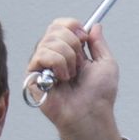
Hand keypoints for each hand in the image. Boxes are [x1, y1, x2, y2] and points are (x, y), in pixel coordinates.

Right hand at [26, 19, 125, 139]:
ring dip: (67, 58)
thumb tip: (94, 26)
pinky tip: (61, 80)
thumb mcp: (106, 63)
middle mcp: (53, 57)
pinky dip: (57, 64)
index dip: (72, 26)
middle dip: (72, 43)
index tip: (84, 39)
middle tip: (78, 64)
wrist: (91, 114)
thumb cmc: (99, 96)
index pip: (60, 25)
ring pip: (49, 41)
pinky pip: (41, 55)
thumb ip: (99, 43)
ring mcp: (41, 67)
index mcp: (68, 52)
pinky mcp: (32, 77)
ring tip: (70, 77)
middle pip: (54, 28)